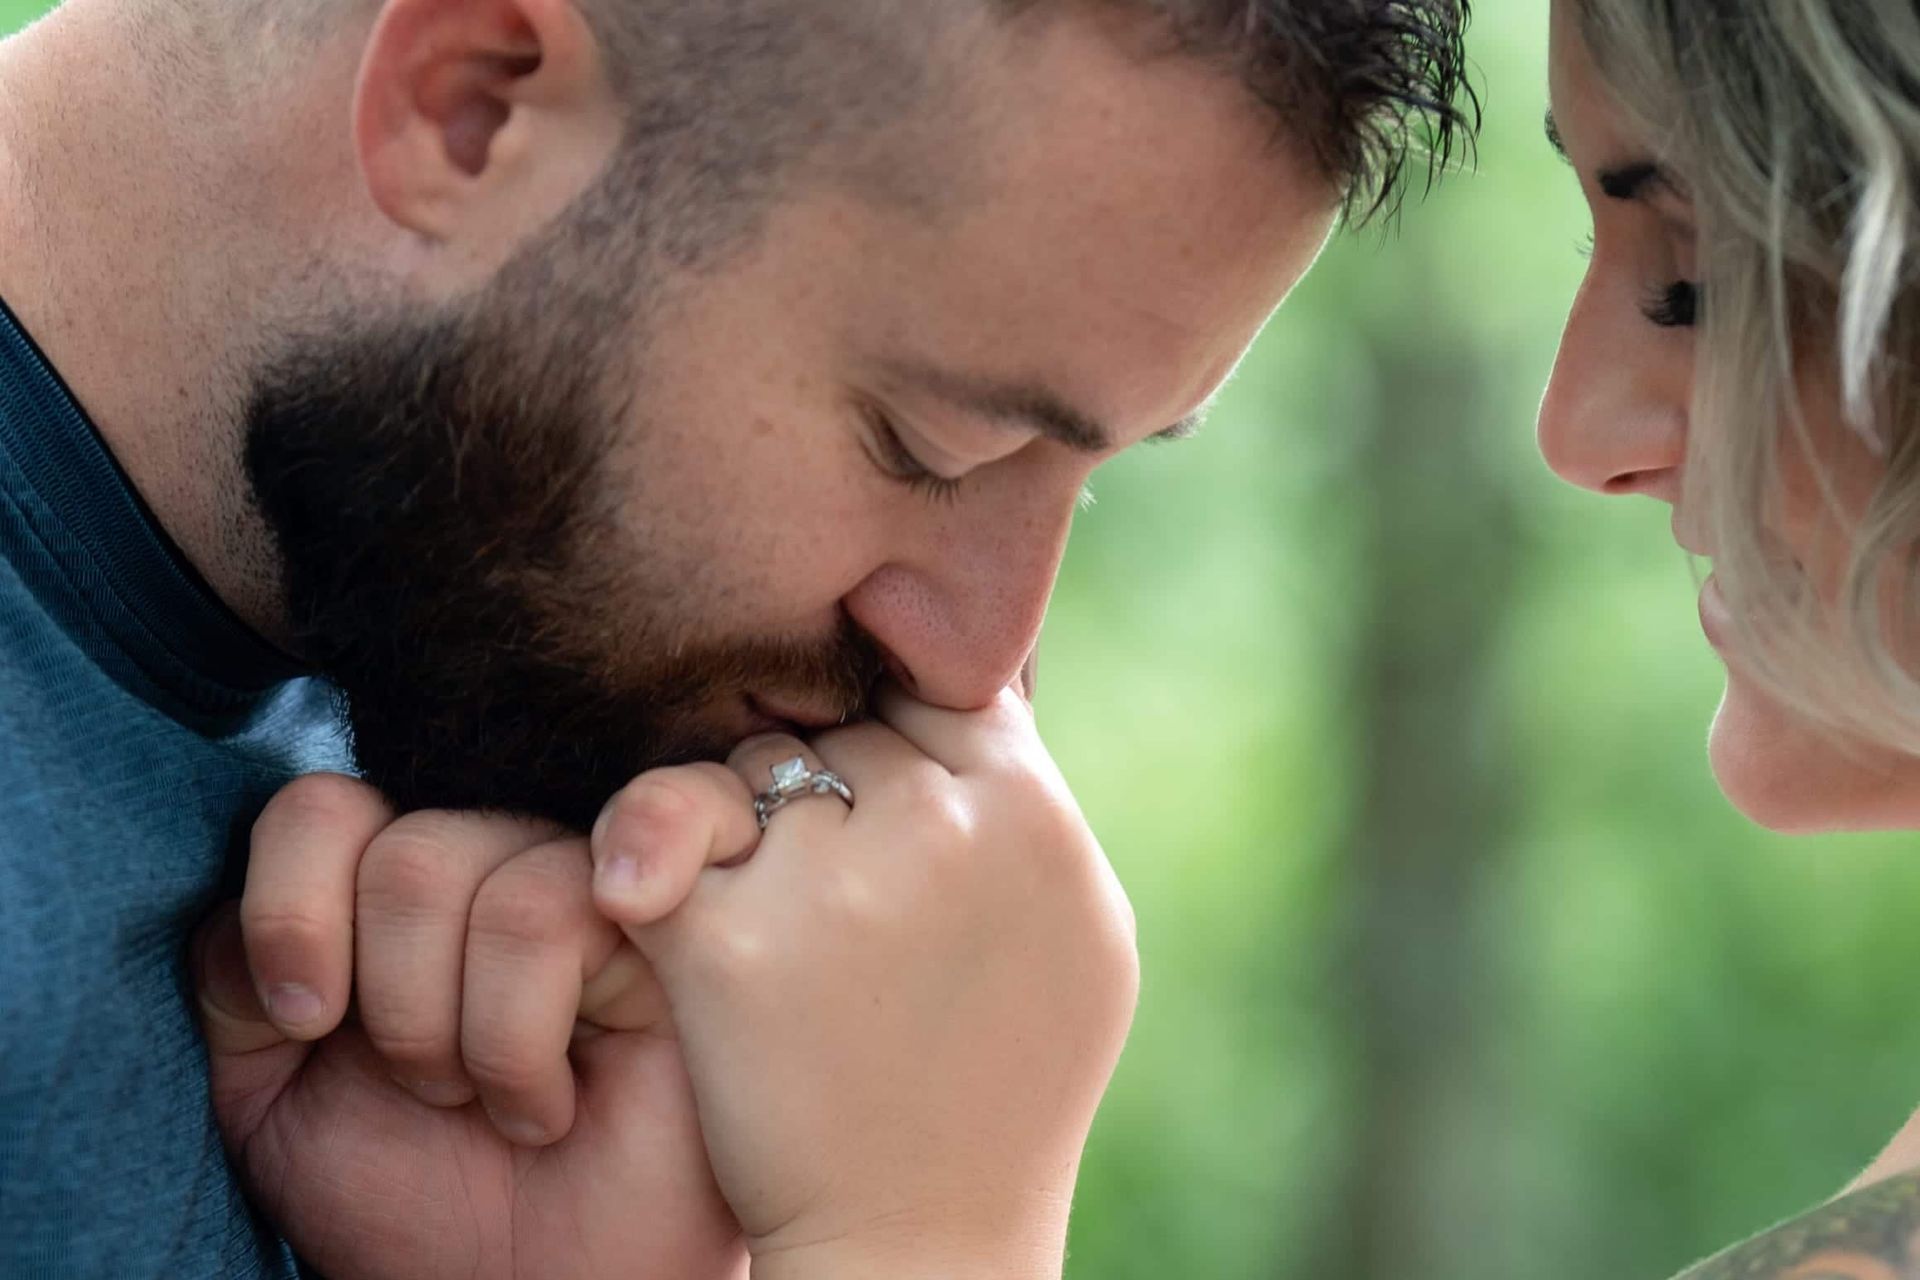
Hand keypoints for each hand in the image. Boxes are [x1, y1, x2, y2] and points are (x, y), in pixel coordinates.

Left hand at [194, 773, 748, 1279]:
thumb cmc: (414, 1202)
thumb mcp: (272, 1097)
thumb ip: (235, 982)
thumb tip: (249, 906)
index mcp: (394, 890)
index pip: (323, 809)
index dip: (291, 908)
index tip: (303, 1024)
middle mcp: (494, 866)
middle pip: (401, 848)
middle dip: (389, 1006)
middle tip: (431, 1094)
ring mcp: (586, 886)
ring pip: (474, 872)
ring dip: (451, 1031)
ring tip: (491, 1101)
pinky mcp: (662, 925)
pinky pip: (554, 910)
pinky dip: (518, 1039)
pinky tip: (554, 1103)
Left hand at [593, 685, 1140, 1278]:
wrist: (925, 1237)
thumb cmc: (1009, 1089)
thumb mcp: (1082, 932)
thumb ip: (1036, 808)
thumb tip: (987, 686)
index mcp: (1032, 814)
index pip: (940, 693)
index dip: (901, 745)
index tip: (878, 806)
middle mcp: (939, 825)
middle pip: (842, 731)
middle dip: (827, 798)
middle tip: (835, 903)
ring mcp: (831, 877)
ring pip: (750, 770)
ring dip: (748, 832)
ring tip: (780, 939)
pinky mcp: (725, 937)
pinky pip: (659, 831)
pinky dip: (648, 866)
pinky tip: (660, 915)